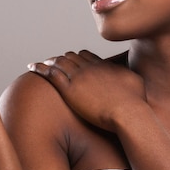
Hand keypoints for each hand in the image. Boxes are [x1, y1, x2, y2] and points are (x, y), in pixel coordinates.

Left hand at [27, 50, 145, 131]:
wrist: (128, 112)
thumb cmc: (136, 102)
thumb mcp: (136, 82)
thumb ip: (129, 75)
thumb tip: (131, 74)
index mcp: (103, 65)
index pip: (86, 56)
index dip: (78, 58)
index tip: (73, 60)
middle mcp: (89, 67)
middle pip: (71, 57)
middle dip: (62, 58)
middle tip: (55, 62)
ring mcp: (78, 77)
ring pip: (59, 63)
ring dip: (50, 61)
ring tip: (43, 63)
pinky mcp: (69, 89)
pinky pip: (50, 74)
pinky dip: (40, 68)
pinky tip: (32, 67)